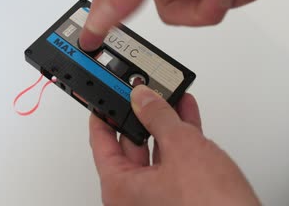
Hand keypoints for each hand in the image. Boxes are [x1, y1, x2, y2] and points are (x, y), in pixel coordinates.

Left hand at [89, 85, 259, 204]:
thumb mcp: (181, 148)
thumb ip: (158, 117)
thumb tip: (143, 98)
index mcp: (120, 189)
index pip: (101, 143)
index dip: (103, 115)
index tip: (106, 97)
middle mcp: (134, 196)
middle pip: (131, 145)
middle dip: (142, 115)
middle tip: (145, 92)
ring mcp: (158, 196)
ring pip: (157, 150)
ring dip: (165, 121)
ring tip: (170, 96)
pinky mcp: (181, 194)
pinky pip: (175, 158)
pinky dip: (181, 135)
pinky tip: (186, 114)